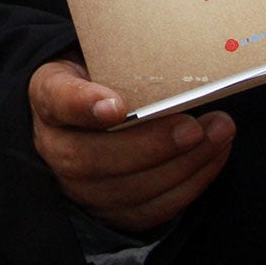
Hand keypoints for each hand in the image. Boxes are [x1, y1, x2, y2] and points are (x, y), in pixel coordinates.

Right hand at [28, 59, 234, 233]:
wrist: (85, 118)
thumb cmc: (98, 81)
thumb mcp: (93, 59)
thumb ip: (117, 61)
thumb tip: (169, 52)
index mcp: (48, 98)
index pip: (58, 101)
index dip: (84, 105)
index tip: (116, 105)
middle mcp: (54, 149)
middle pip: (93, 158)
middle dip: (151, 145)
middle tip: (194, 127)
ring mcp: (79, 188)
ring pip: (128, 189)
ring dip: (182, 165)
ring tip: (217, 135)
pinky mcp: (110, 212)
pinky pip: (151, 209)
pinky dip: (189, 185)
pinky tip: (212, 156)